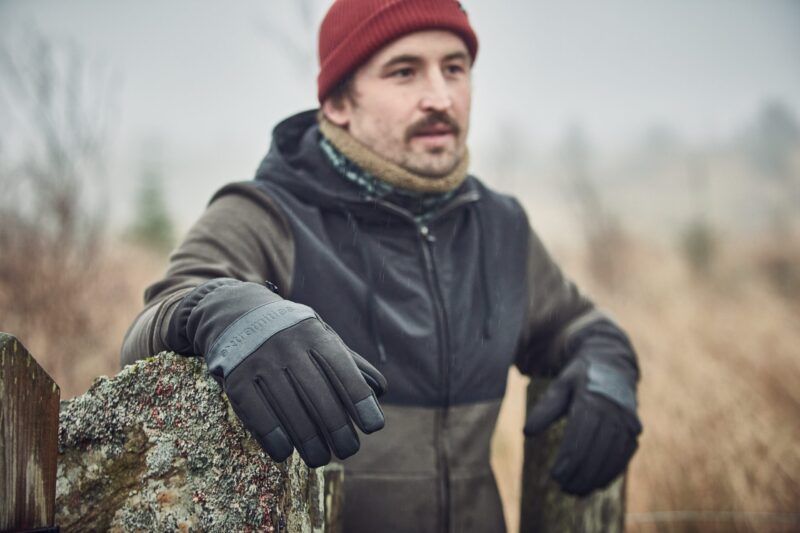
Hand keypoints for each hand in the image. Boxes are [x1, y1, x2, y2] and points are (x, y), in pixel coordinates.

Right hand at [167, 279, 386, 466]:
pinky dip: (273, 438)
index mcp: (314, 334)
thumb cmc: (290, 333)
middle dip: (338, 429)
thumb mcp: (320, 335)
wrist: (236, 313)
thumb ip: (349, 361)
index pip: (343, 370)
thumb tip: (380, 390)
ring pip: (290, 410)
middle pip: (319, 396)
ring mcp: (260, 361)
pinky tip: (285, 453)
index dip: (360, 400)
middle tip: (349, 450)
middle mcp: (288, 346)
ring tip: (319, 458)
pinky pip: (258, 415)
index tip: (373, 427)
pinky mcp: (236, 379)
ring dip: (308, 441)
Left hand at [523, 323, 641, 496]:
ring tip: (577, 492)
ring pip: (612, 455)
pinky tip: (598, 484)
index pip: (580, 435)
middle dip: (581, 472)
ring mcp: (627, 421)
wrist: (611, 363)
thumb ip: (544, 409)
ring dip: (596, 476)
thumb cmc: (579, 377)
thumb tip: (526, 432)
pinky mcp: (634, 429)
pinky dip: (612, 471)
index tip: (555, 476)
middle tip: (564, 489)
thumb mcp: (560, 386)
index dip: (568, 458)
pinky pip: (625, 455)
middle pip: (597, 448)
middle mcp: (613, 410)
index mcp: (592, 399)